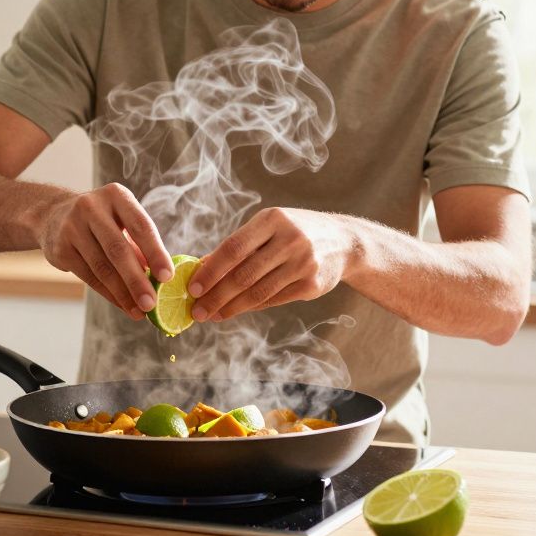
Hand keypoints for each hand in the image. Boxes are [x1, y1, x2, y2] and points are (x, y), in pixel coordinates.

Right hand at [37, 183, 174, 319]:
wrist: (52, 214)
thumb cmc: (100, 220)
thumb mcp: (121, 220)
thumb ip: (139, 244)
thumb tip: (159, 278)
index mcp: (115, 195)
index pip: (140, 226)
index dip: (155, 253)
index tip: (167, 277)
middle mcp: (91, 207)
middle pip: (118, 249)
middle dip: (137, 280)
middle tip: (151, 303)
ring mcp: (72, 228)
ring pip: (102, 267)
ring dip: (123, 293)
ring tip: (139, 311)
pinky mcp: (60, 248)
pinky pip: (89, 276)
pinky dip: (108, 293)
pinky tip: (122, 304)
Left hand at [188, 208, 352, 321]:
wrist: (343, 241)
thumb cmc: (292, 233)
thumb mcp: (267, 228)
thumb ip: (237, 246)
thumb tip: (201, 267)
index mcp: (273, 220)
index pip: (233, 248)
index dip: (211, 270)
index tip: (192, 287)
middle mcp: (290, 240)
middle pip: (244, 275)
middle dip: (216, 296)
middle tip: (198, 310)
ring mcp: (303, 263)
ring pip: (258, 292)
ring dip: (231, 307)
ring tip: (212, 315)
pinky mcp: (311, 284)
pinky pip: (274, 300)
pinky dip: (251, 307)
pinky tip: (235, 310)